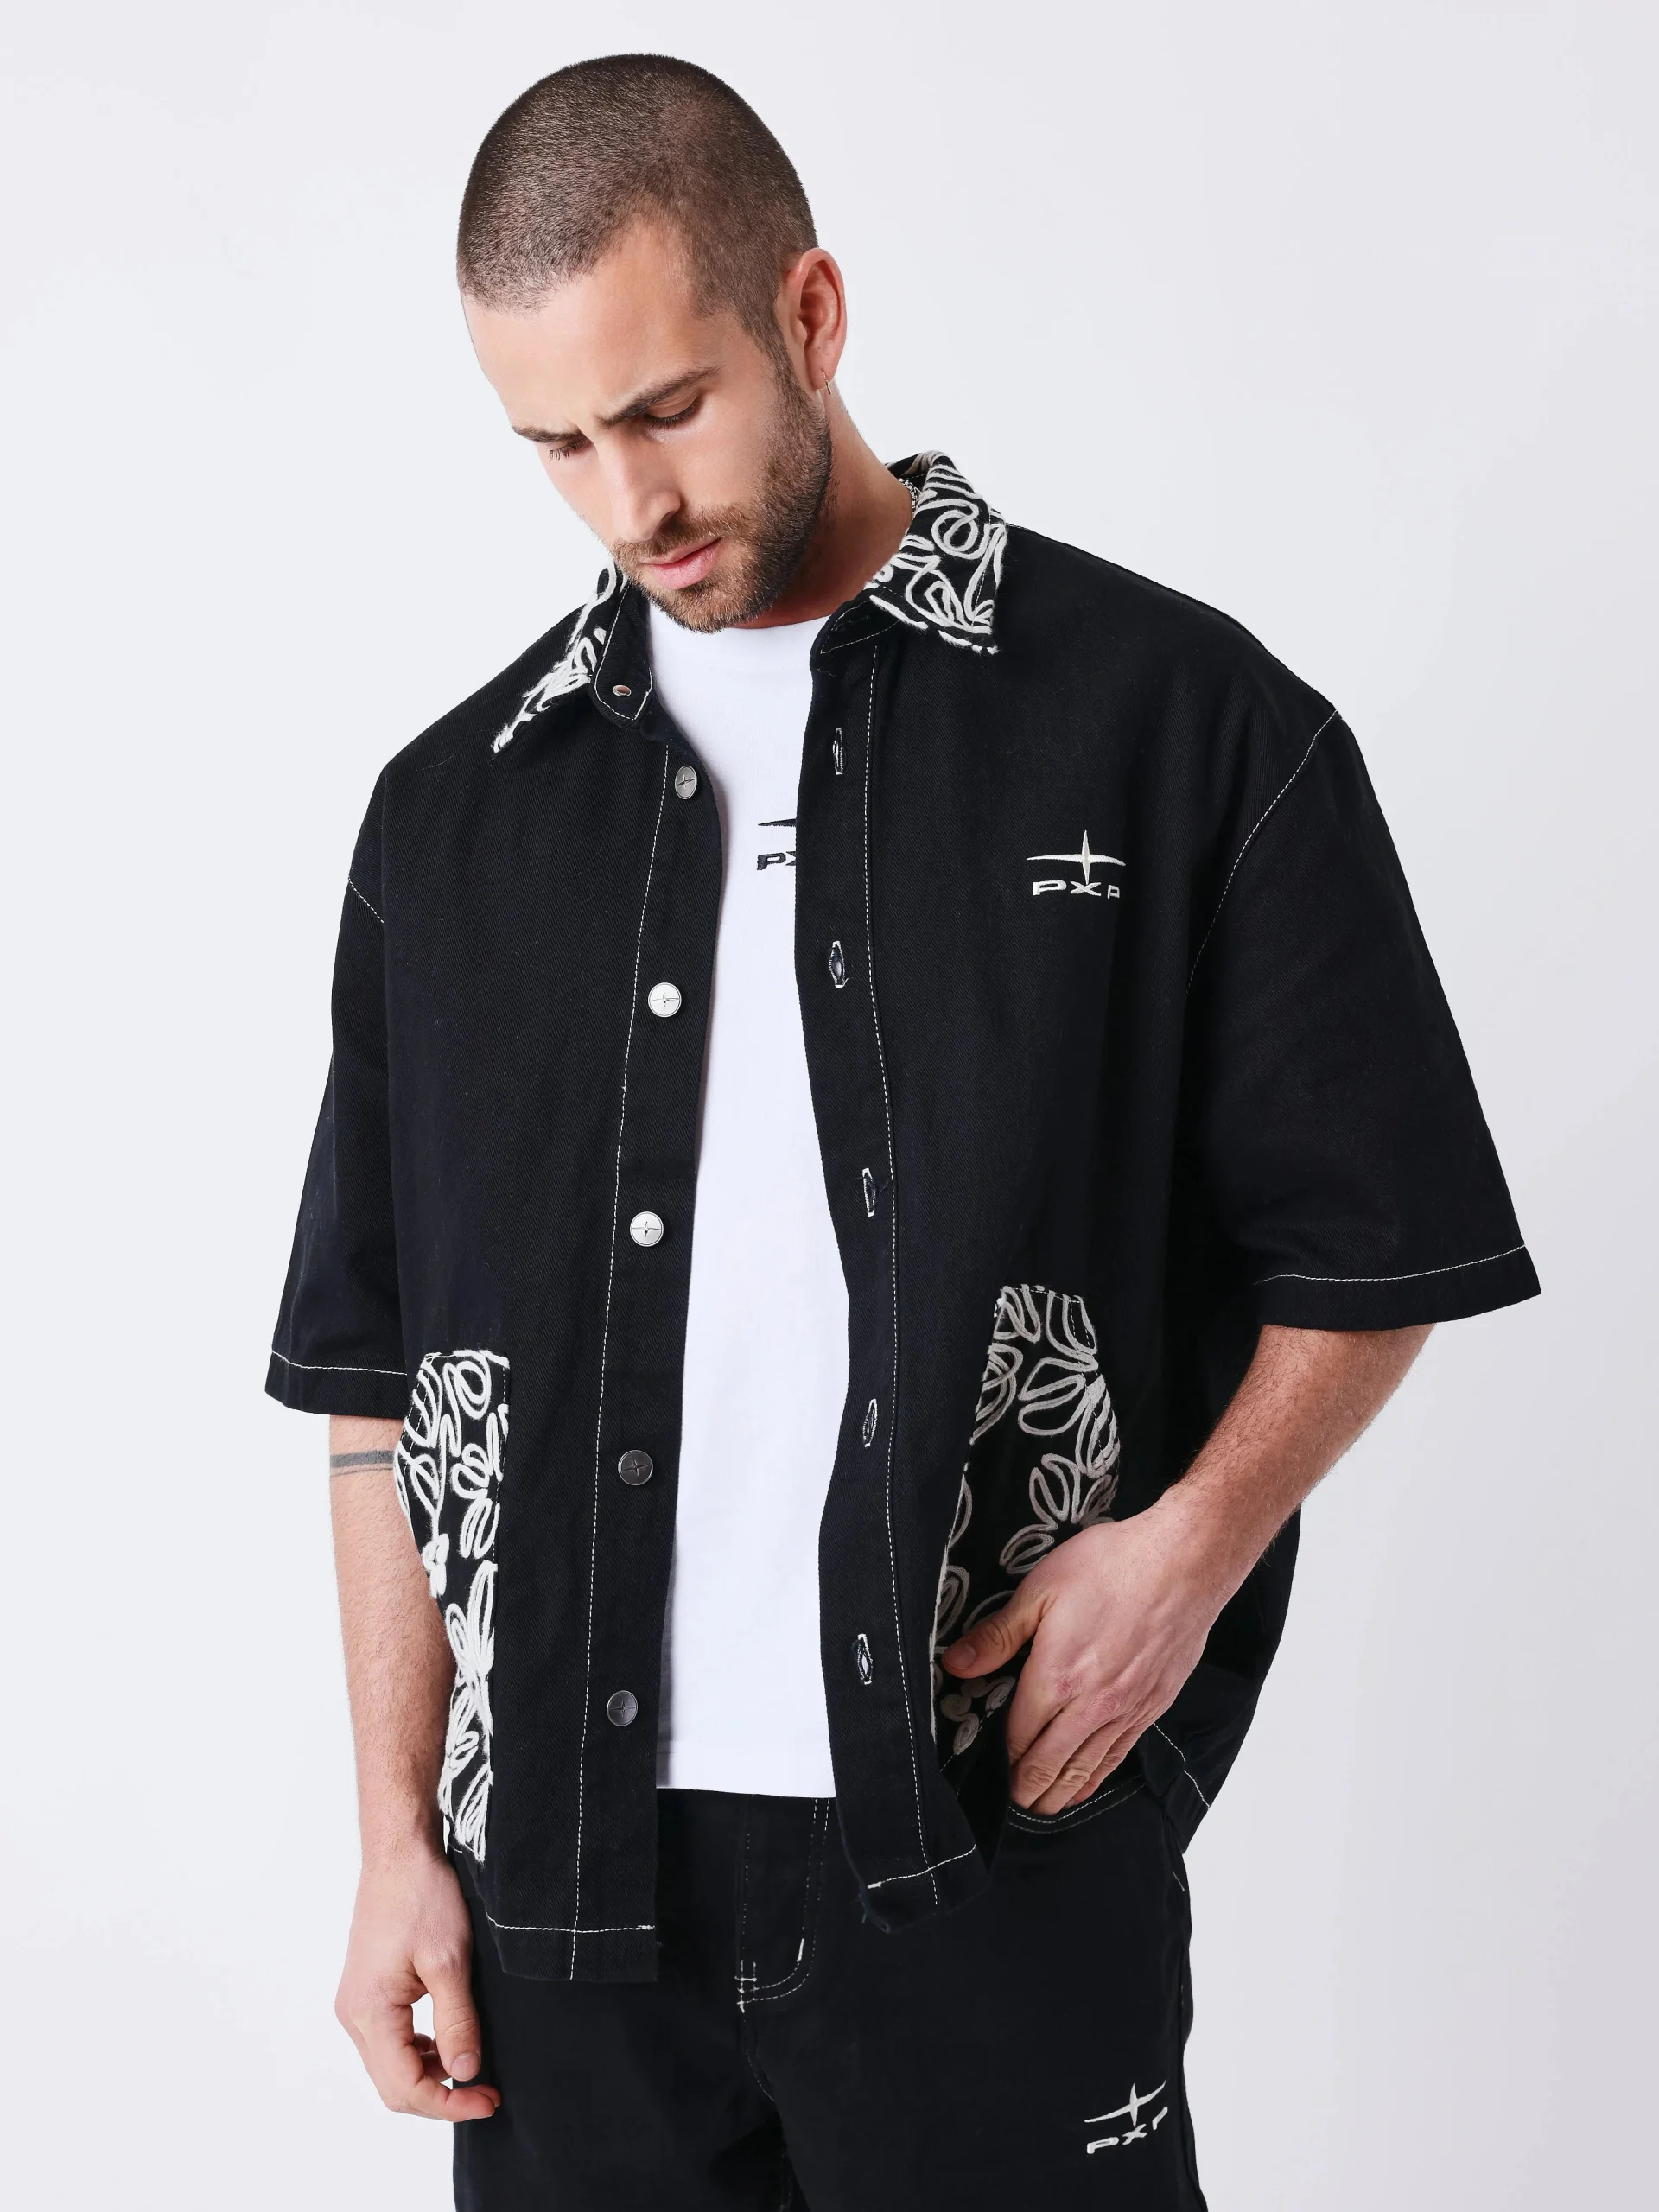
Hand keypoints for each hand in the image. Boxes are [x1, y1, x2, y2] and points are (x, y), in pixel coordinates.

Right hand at [335, 1843, 500, 2121]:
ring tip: (475, 2068)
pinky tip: (450, 2041)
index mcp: (369, 2013)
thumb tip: (466, 2074)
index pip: (405, 2087)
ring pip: (392, 2065)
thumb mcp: (450, 1961)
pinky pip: (392, 2041)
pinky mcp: (368, 1991)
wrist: (400, 1853)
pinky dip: (421, 2051)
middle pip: (394, 2085)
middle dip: (441, 2097)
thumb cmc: (422, 1897)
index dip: (449, 2104)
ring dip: (431, 2075)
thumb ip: (457, 2022)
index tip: (489, 2101)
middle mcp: (354, 2015)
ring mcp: (358, 2004)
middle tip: (487, 2094)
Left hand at [940, 1505, 1227, 1814]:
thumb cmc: (1112, 1566)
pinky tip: (1084, 1786)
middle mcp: (1091, 1705)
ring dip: (1058, 1792)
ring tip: (1040, 1807)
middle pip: (1049, 1763)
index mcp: (1055, 1678)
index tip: (988, 1770)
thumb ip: (998, 1635)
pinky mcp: (1152, 1705)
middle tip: (1011, 1801)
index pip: (1018, 1735)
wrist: (1184, 1563)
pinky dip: (1096, 1778)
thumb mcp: (1040, 1589)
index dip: (1001, 1758)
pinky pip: (1118, 1755)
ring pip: (1084, 1768)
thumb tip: (955, 1664)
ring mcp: (1125, 1709)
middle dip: (1026, 1788)